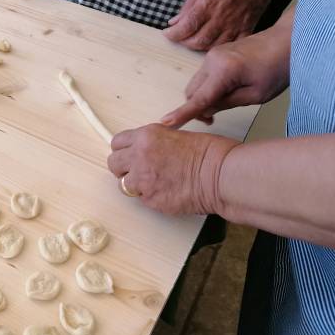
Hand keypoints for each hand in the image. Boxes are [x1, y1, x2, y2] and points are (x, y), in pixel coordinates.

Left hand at [108, 124, 238, 215]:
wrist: (221, 175)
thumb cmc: (209, 153)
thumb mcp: (176, 135)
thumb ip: (155, 142)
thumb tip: (147, 149)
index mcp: (146, 137)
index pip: (117, 142)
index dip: (123, 149)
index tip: (128, 154)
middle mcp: (139, 157)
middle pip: (113, 163)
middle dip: (123, 167)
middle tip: (136, 170)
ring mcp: (143, 181)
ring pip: (123, 184)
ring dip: (134, 184)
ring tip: (152, 183)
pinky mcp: (151, 200)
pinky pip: (141, 199)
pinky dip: (149, 197)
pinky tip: (165, 192)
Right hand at [161, 22, 291, 127]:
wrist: (289, 41)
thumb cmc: (278, 68)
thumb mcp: (256, 95)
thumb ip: (227, 103)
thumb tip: (206, 109)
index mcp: (223, 71)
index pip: (198, 98)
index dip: (182, 113)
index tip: (166, 123)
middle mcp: (211, 60)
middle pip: (191, 91)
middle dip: (197, 107)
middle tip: (213, 120)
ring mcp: (212, 55)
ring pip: (196, 84)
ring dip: (203, 97)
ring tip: (224, 104)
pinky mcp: (216, 54)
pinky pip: (203, 75)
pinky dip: (208, 87)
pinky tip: (226, 91)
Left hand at [164, 0, 279, 50]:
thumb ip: (188, 5)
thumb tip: (174, 21)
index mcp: (208, 3)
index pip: (186, 27)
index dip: (173, 34)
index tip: (167, 33)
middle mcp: (221, 16)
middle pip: (198, 41)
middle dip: (184, 42)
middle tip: (180, 37)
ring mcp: (235, 24)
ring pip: (213, 46)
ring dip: (199, 46)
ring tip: (194, 39)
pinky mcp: (247, 27)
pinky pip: (232, 45)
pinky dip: (220, 47)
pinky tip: (213, 42)